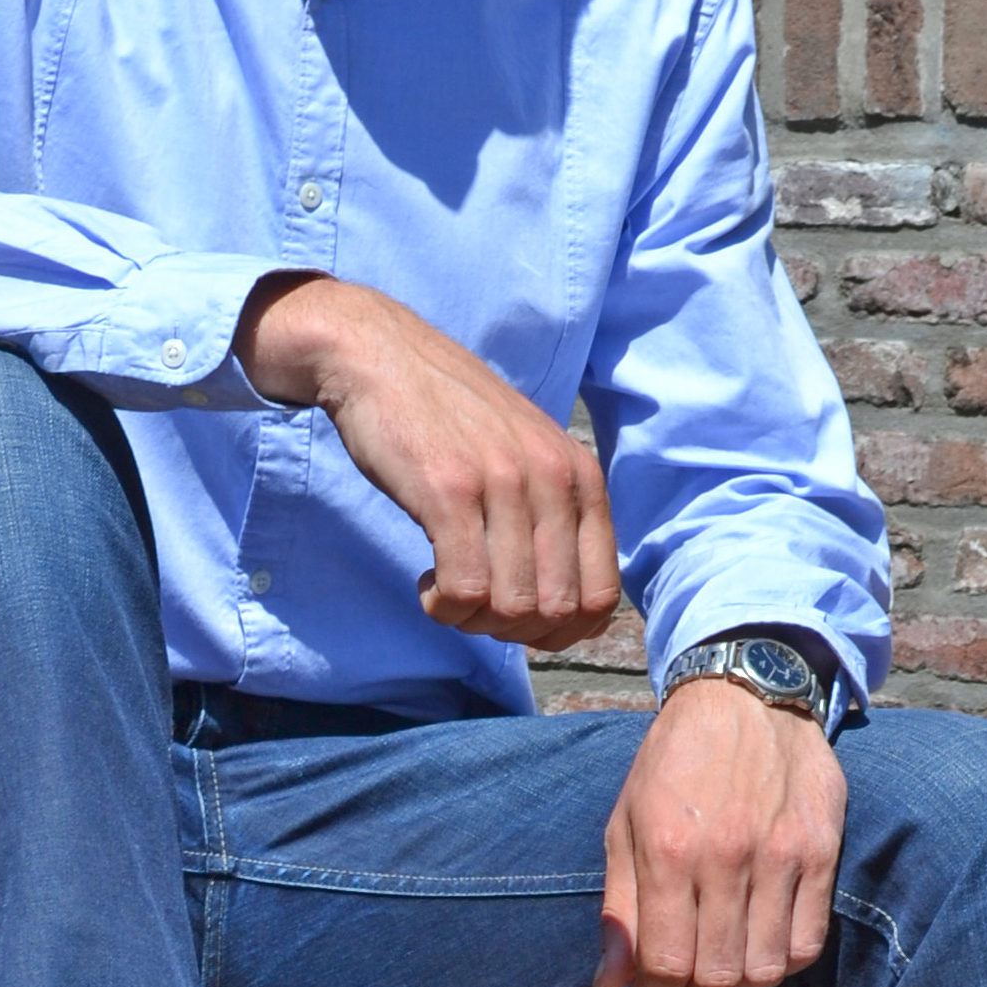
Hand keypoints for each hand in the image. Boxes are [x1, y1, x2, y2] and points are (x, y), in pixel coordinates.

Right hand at [234, 273, 620, 649]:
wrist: (383, 356)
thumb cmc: (451, 415)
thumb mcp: (529, 454)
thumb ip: (557, 515)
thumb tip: (572, 610)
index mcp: (580, 475)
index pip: (602, 596)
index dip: (561, 631)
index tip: (517, 618)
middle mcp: (552, 478)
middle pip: (556, 610)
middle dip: (513, 630)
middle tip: (475, 607)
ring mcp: (502, 483)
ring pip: (511, 607)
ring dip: (474, 620)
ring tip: (448, 592)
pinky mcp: (448, 491)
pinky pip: (463, 589)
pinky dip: (443, 605)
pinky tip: (426, 582)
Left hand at [594, 679, 846, 986]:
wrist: (745, 696)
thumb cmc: (675, 761)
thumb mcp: (627, 819)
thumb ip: (619, 906)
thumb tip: (609, 983)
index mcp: (667, 845)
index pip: (664, 963)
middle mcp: (725, 854)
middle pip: (717, 975)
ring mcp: (778, 855)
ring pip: (764, 970)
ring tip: (722, 969)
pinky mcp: (820, 853)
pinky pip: (807, 944)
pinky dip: (781, 963)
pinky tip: (760, 948)